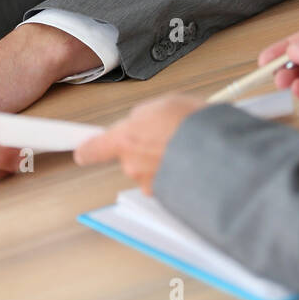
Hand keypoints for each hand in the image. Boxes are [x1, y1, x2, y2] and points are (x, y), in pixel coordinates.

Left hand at [73, 94, 205, 193]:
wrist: (216, 150)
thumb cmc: (190, 125)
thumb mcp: (163, 104)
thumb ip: (144, 115)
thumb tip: (142, 121)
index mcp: (125, 139)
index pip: (95, 148)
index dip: (89, 149)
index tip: (82, 151)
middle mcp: (133, 166)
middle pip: (131, 156)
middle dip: (146, 147)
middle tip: (167, 133)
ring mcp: (150, 183)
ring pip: (152, 169)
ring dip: (165, 159)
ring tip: (187, 145)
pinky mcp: (168, 195)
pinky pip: (169, 180)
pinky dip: (178, 171)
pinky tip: (193, 160)